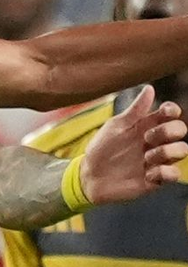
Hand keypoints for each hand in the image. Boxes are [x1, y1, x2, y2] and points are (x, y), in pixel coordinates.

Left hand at [81, 84, 187, 204]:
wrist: (88, 176)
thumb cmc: (101, 148)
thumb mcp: (115, 127)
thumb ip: (134, 110)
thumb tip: (150, 88)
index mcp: (147, 126)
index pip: (170, 114)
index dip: (172, 111)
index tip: (165, 112)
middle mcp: (156, 142)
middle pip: (180, 130)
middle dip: (169, 131)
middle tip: (146, 138)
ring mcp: (157, 160)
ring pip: (182, 150)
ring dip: (167, 152)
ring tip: (146, 158)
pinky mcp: (155, 178)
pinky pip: (174, 174)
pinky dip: (165, 172)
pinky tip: (147, 174)